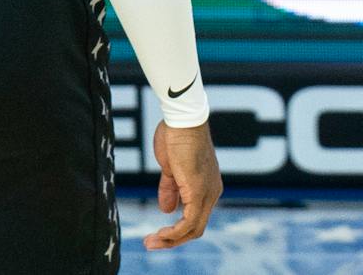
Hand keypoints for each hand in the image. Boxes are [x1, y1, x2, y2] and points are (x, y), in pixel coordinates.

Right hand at [147, 120, 221, 249]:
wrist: (182, 120)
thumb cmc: (177, 137)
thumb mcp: (172, 169)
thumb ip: (171, 189)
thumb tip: (166, 209)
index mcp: (207, 186)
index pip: (196, 218)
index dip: (176, 230)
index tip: (156, 234)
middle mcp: (212, 192)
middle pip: (196, 228)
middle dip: (172, 240)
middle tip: (149, 243)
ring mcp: (208, 193)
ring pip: (193, 229)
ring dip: (170, 240)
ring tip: (149, 242)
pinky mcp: (199, 191)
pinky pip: (188, 222)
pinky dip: (174, 233)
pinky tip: (160, 234)